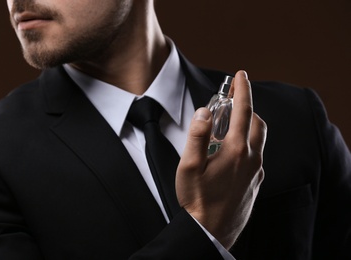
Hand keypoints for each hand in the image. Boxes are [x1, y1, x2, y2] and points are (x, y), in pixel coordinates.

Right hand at [176, 70, 266, 248]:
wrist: (211, 230)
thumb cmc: (198, 200)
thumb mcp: (189, 166)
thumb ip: (197, 136)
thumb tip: (204, 112)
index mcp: (235, 150)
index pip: (243, 110)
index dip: (242, 89)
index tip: (241, 76)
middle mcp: (251, 158)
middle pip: (257, 122)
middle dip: (248, 105)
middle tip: (234, 99)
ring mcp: (256, 171)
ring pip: (259, 138)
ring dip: (249, 124)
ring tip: (231, 124)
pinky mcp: (256, 181)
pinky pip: (257, 155)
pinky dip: (249, 143)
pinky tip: (233, 151)